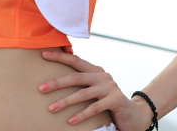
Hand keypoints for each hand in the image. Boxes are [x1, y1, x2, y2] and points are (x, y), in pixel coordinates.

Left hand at [39, 50, 154, 130]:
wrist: (135, 115)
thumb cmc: (109, 102)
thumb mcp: (95, 90)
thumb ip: (83, 84)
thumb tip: (57, 81)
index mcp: (95, 70)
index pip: (75, 60)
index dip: (60, 57)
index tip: (43, 55)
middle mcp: (102, 76)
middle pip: (76, 77)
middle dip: (57, 83)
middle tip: (41, 88)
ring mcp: (110, 87)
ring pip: (83, 93)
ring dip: (65, 101)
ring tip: (51, 108)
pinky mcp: (115, 100)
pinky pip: (95, 107)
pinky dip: (81, 114)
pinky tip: (70, 121)